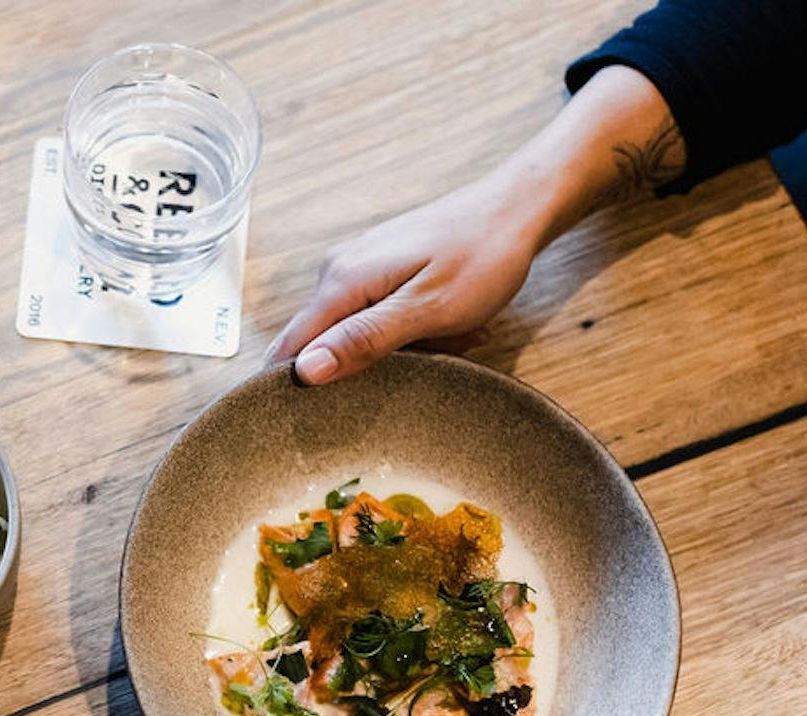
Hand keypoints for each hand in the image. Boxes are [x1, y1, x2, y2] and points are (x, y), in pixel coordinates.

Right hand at [266, 65, 681, 384]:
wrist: (517, 209)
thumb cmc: (483, 258)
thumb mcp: (428, 310)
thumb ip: (363, 340)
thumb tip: (305, 370)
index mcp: (342, 281)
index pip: (289, 348)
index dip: (295, 388)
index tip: (322, 416)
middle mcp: (337, 270)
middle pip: (322, 344)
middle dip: (364, 366)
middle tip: (425, 358)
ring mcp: (355, 267)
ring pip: (353, 333)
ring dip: (396, 348)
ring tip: (445, 337)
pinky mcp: (375, 269)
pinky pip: (374, 316)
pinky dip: (408, 330)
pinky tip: (444, 324)